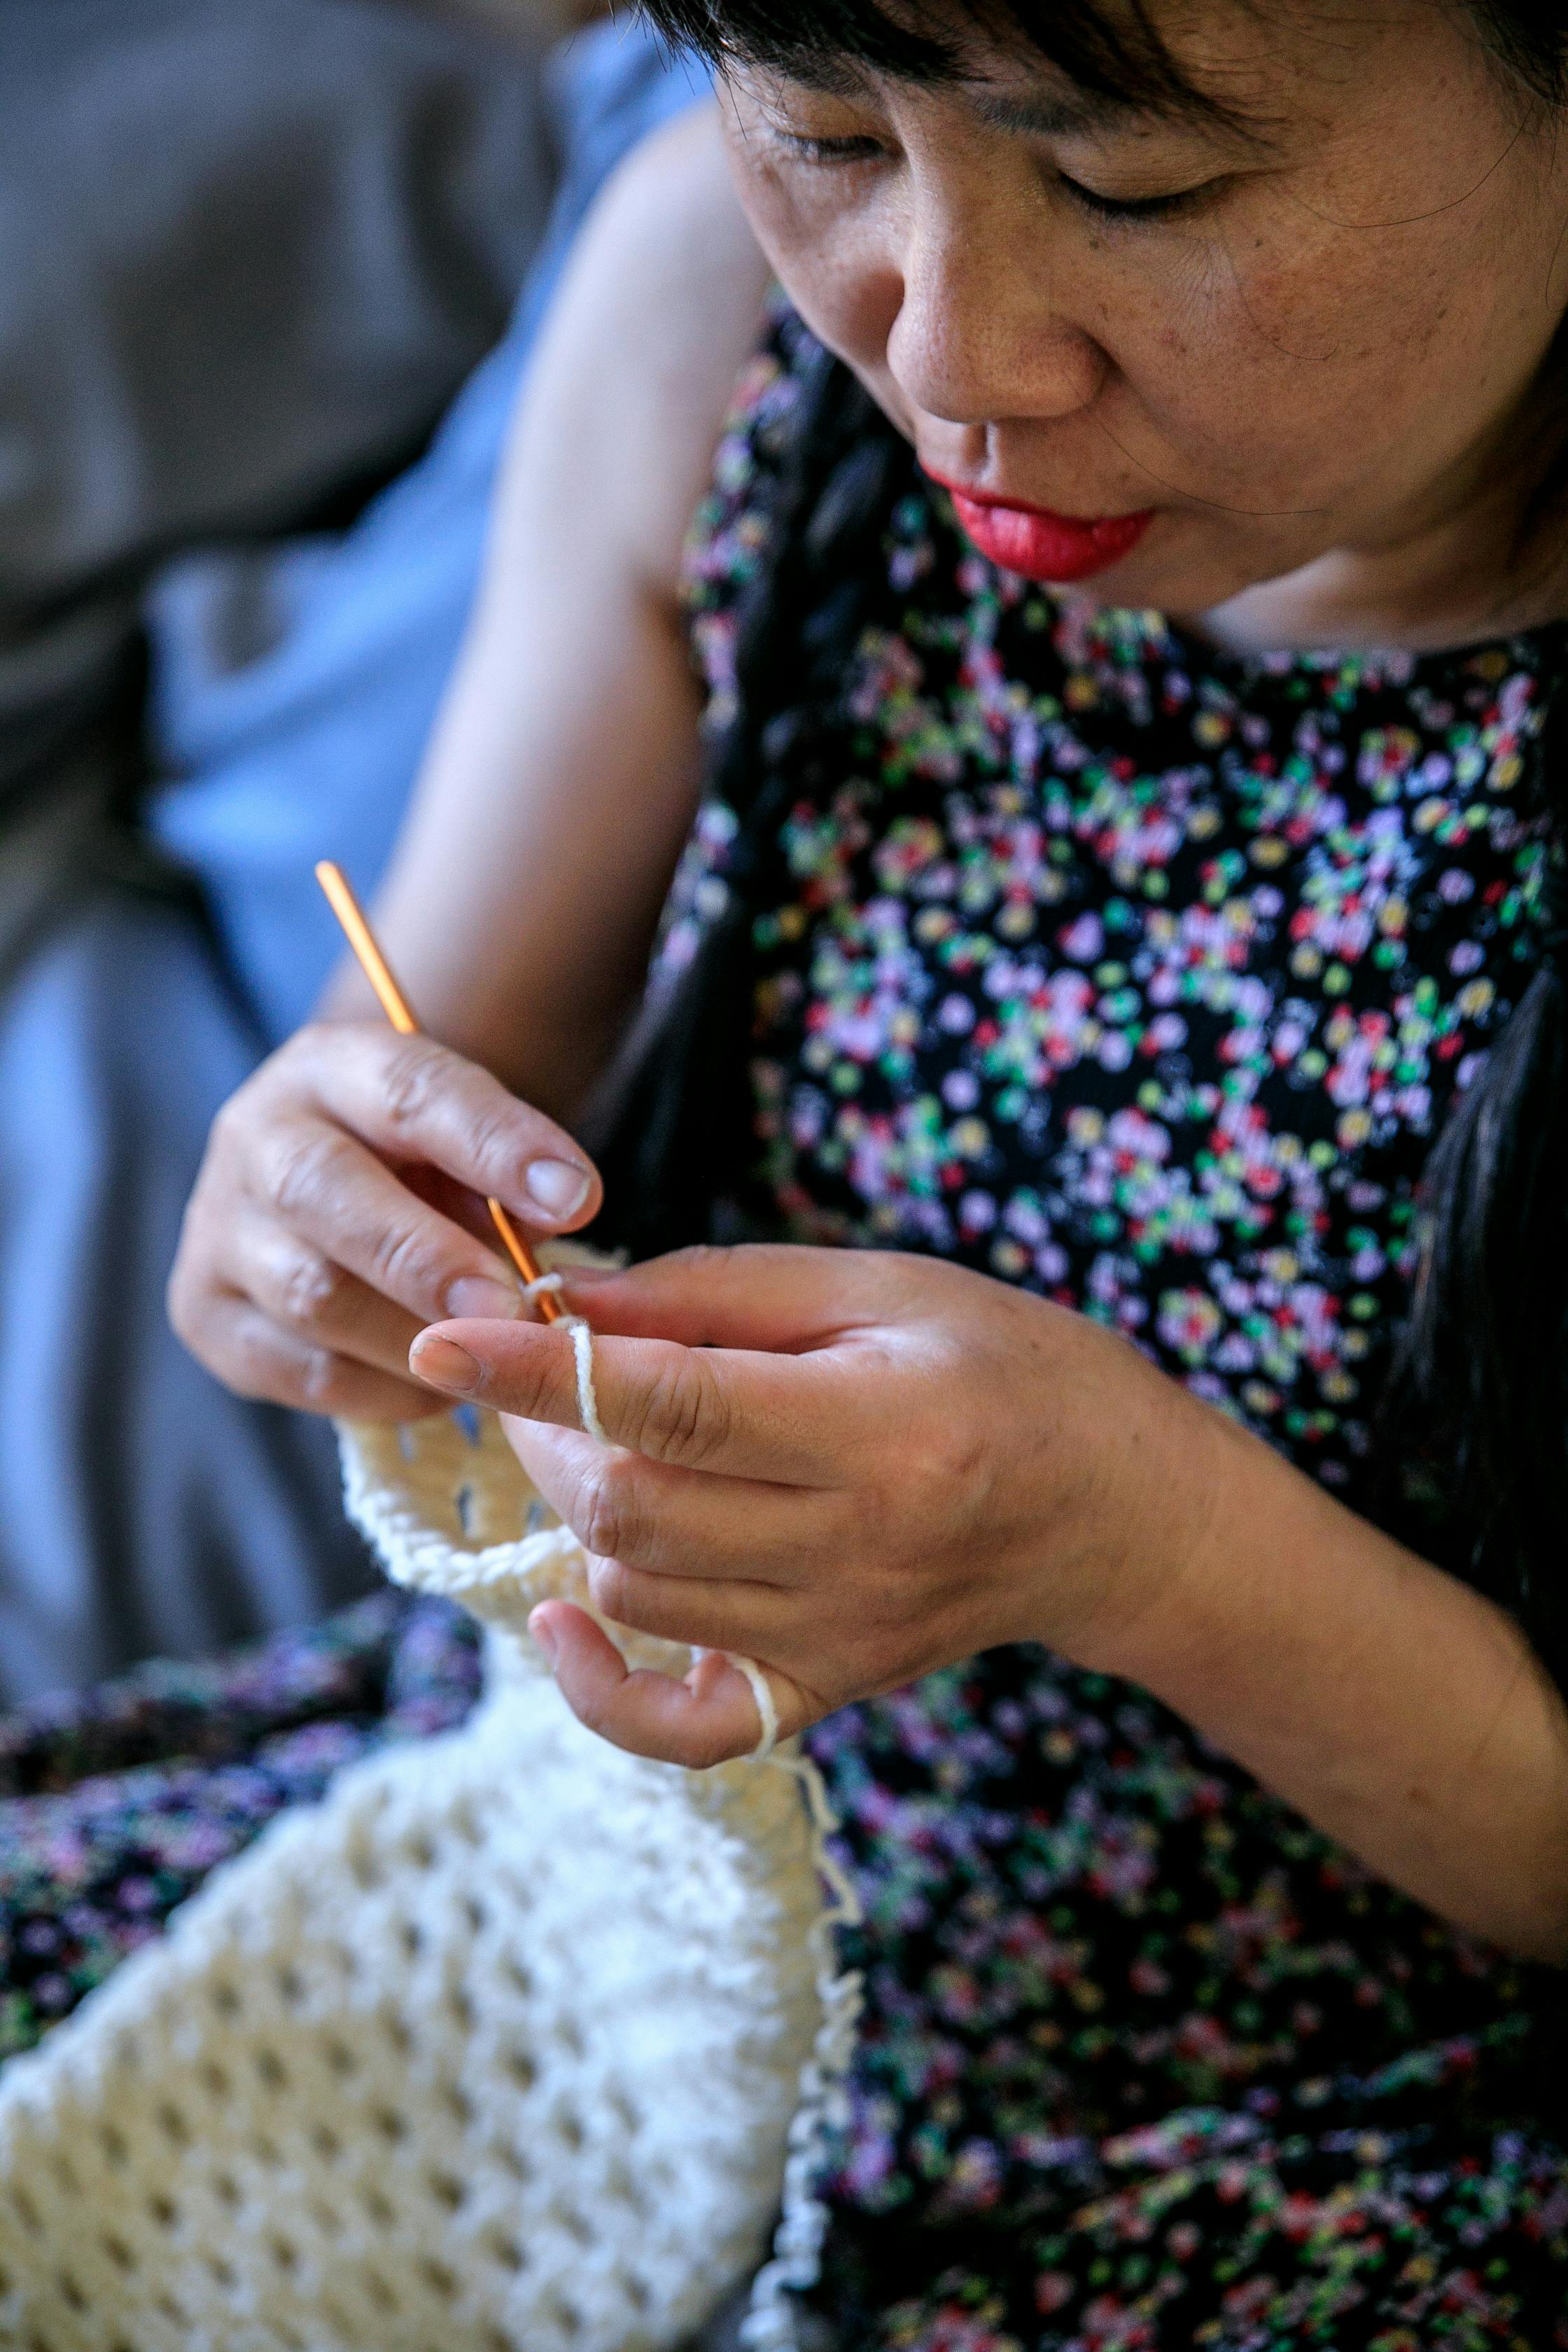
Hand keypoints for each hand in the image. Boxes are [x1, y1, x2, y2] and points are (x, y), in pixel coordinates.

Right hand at [169, 1023, 600, 1418]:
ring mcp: (218, 1230)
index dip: (494, 1145)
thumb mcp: (470, 1140)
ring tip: (492, 1357)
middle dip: (426, 1258)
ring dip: (416, 1338)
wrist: (333, 1185)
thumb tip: (558, 1225)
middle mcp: (256, 1136)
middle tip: (511, 1307)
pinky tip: (442, 1387)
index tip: (575, 1198)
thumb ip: (507, 1176)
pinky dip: (385, 1389)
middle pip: (323, 1191)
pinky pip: (302, 1370)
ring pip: (310, 1295)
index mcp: (332, 1067)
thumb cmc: (425, 1162)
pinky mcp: (207, 1316)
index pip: (409, 1090)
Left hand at [406, 1244, 1221, 1763]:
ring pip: (635, 1589)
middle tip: (546, 1369)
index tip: (446, 1333)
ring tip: (594, 1440)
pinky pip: (677, 1727)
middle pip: (633, 1508)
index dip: (541, 1371)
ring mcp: (839, 1636)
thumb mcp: (877, 1286)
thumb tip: (561, 1301)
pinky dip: (597, 1685)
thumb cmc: (1003, 1365)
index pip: (671, 1407)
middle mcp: (859, 1549)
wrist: (1114, 1509)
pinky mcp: (823, 1690)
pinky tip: (567, 1613)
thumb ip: (712, 1294)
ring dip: (576, 1507)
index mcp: (882, 1428)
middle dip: (548, 1428)